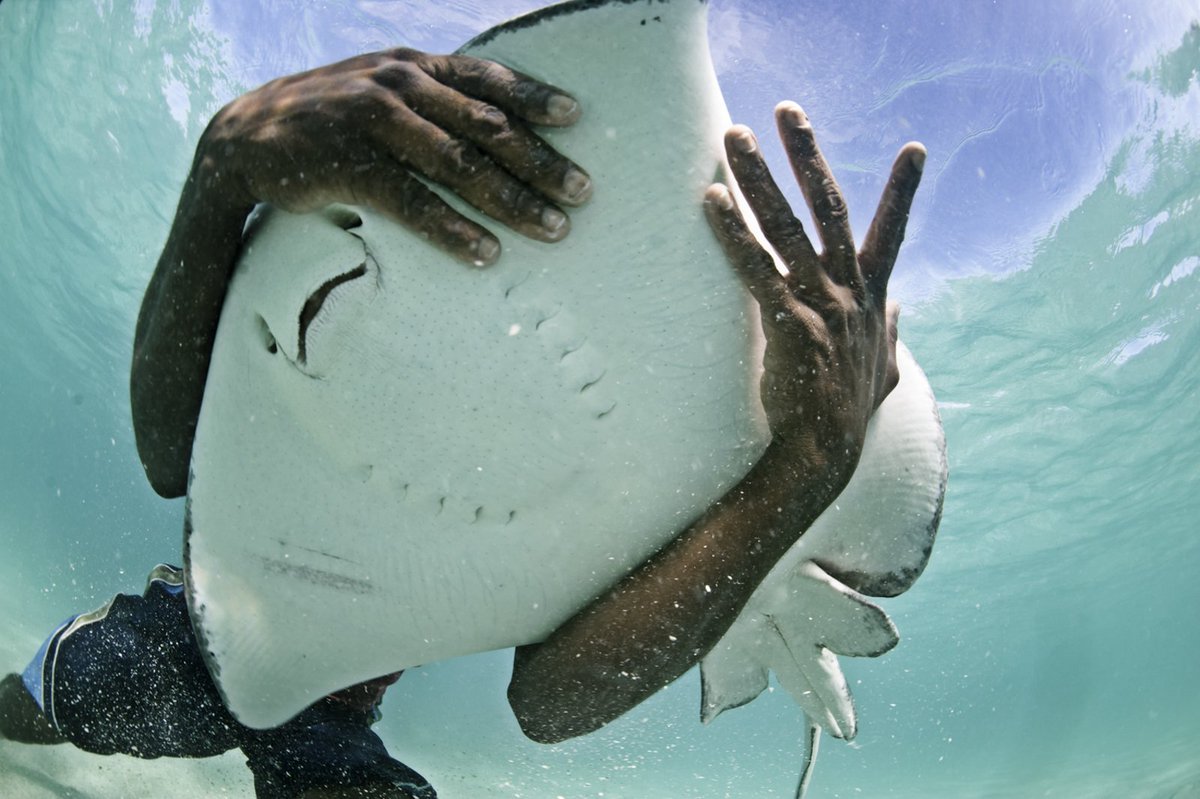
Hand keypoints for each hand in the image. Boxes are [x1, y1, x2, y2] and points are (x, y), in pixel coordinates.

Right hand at [197, 48, 592, 264]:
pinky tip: (486, 255)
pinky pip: (412, 202)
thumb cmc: (329, 119)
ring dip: (511, 200)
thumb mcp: (379, 90)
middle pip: (486, 127)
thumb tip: (491, 123)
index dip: (535, 97)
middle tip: (584, 192)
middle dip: (540, 161)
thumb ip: (430, 99)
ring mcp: (373, 124)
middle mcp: (398, 86)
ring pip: (458, 165)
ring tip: (552, 231)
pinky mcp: (348, 165)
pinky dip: (453, 230)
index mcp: (412, 66)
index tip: (577, 117)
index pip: (486, 78)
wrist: (242, 138)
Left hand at [705, 102, 923, 483]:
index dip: (903, 191)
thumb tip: (899, 307)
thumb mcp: (886, 369)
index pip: (891, 232)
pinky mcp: (790, 325)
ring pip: (788, 228)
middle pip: (828, 208)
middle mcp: (850, 292)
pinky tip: (711, 202)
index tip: (915, 148)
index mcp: (871, 297)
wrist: (825, 455)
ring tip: (734, 137)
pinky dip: (733, 234)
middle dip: (806, 155)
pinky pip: (757, 269)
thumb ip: (891, 332)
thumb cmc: (848, 413)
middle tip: (785, 110)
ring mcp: (822, 306)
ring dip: (759, 178)